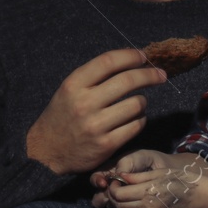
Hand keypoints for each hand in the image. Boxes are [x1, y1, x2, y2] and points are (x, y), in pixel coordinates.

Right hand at [26, 49, 166, 175]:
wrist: (47, 151)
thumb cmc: (63, 116)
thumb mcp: (70, 90)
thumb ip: (95, 77)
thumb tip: (131, 62)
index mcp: (74, 85)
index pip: (108, 61)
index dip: (130, 56)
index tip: (143, 56)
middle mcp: (85, 103)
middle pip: (128, 80)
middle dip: (149, 75)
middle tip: (160, 75)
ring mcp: (96, 125)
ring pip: (136, 104)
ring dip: (142, 101)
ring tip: (137, 103)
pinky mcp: (106, 144)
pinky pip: (136, 125)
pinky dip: (140, 119)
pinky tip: (133, 119)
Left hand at [92, 153, 207, 207]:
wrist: (199, 197)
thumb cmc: (181, 179)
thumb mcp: (159, 172)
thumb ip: (137, 176)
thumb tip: (120, 176)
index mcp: (148, 191)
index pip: (118, 194)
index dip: (112, 187)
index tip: (115, 180)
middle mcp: (148, 206)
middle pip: (118, 205)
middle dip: (113, 196)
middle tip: (116, 187)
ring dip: (120, 204)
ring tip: (124, 193)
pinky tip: (134, 200)